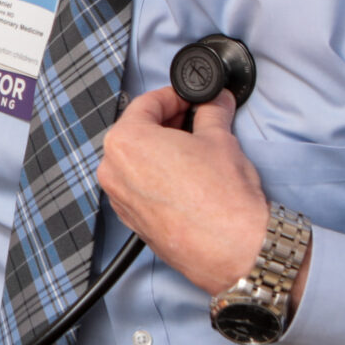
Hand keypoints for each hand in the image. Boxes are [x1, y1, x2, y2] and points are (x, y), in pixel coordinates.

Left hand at [96, 88, 273, 295]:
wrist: (232, 248)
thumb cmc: (222, 197)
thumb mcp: (219, 139)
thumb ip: (212, 112)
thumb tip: (215, 103)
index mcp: (125, 141)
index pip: (145, 104)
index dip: (173, 96)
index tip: (189, 98)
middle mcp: (112, 170)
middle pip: (136, 133)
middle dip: (166, 123)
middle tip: (195, 120)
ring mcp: (119, 199)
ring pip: (136, 162)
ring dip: (162, 150)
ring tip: (195, 150)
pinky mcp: (133, 221)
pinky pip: (140, 188)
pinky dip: (158, 177)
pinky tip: (187, 178)